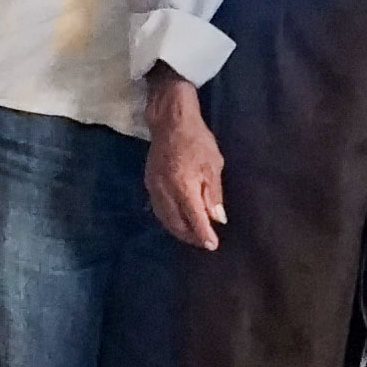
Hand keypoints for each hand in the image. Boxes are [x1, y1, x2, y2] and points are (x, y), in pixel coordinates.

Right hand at [144, 77, 225, 250]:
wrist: (170, 120)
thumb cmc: (197, 139)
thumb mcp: (213, 164)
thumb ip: (213, 194)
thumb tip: (218, 218)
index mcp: (183, 186)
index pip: (194, 218)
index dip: (204, 234)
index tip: (212, 245)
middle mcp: (166, 190)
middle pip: (177, 223)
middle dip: (190, 235)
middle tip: (203, 241)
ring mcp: (154, 187)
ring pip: (164, 218)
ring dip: (178, 229)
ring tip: (192, 234)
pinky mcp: (148, 182)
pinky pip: (157, 208)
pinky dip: (168, 218)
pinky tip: (177, 219)